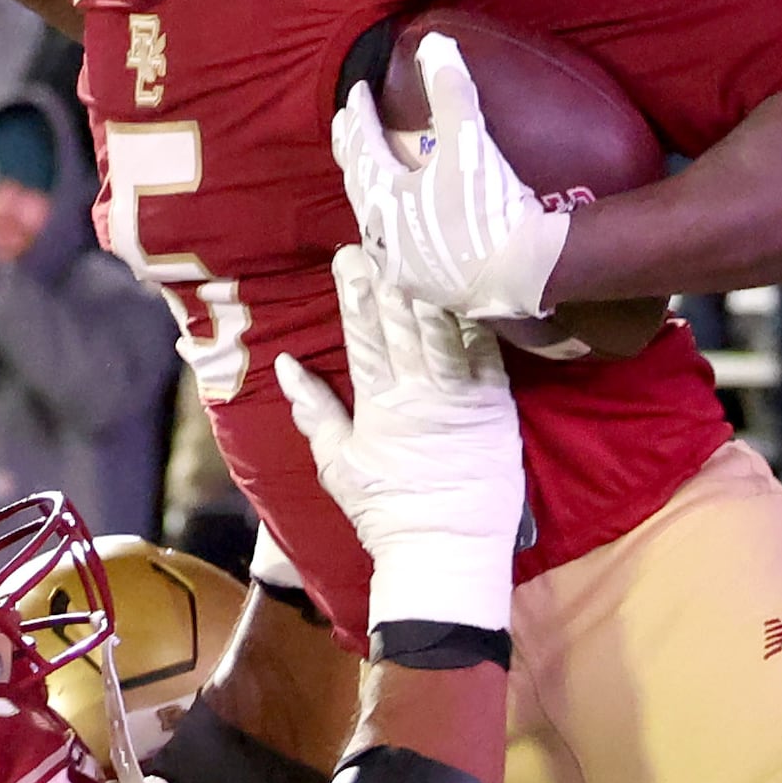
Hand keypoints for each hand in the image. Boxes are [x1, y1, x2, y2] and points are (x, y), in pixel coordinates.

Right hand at [273, 245, 522, 630]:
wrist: (445, 550)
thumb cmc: (387, 512)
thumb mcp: (335, 463)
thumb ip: (312, 410)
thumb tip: (285, 364)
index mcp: (377, 405)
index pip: (362, 337)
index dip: (355, 294)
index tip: (348, 257)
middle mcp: (417, 393)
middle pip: (402, 322)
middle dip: (392, 276)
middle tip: (386, 233)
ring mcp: (460, 395)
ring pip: (443, 328)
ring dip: (433, 285)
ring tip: (426, 245)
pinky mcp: (496, 403)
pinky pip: (486, 350)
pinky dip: (476, 317)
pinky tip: (471, 282)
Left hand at [331, 37, 570, 325]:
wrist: (523, 274)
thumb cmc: (489, 208)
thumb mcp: (469, 142)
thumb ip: (449, 91)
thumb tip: (433, 42)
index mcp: (382, 201)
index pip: (361, 149)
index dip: (359, 117)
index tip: (358, 92)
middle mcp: (380, 237)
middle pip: (358, 186)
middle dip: (354, 152)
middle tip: (349, 125)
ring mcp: (399, 265)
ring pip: (373, 219)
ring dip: (370, 188)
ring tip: (371, 168)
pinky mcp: (422, 284)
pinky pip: (395, 244)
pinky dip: (392, 220)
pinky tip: (401, 219)